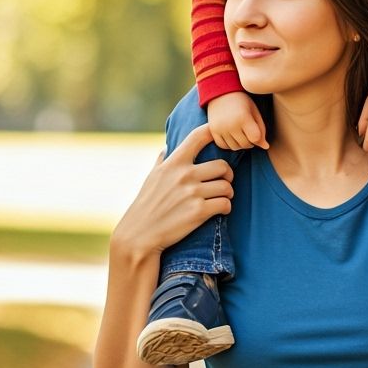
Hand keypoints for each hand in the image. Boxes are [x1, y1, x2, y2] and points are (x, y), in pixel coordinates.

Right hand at [113, 124, 233, 257]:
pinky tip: (219, 210)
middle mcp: (184, 175)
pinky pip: (225, 204)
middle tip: (224, 182)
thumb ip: (162, 161)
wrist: (139, 235)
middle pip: (223, 165)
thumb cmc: (146, 205)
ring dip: (227, 194)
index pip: (198, 137)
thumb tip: (166, 148)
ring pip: (227, 187)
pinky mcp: (199, 212)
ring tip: (221, 198)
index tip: (221, 138)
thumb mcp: (151, 178)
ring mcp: (192, 193)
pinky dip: (225, 208)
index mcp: (173, 163)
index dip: (213, 132)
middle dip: (227, 175)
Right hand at [207, 91, 268, 149]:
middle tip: (249, 132)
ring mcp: (220, 128)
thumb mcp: (254, 111)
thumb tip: (265, 147)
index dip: (258, 137)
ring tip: (241, 133)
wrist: (221, 92)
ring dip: (240, 144)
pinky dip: (229, 144)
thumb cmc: (242, 101)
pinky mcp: (213, 131)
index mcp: (243, 118)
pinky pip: (223, 146)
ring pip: (235, 147)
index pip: (255, 138)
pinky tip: (232, 136)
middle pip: (245, 145)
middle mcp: (231, 125)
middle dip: (250, 141)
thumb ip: (261, 129)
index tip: (255, 131)